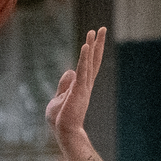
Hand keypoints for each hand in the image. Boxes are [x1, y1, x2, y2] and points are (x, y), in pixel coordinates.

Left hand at [46, 26, 104, 144]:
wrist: (64, 132)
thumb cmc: (60, 119)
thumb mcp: (58, 98)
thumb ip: (64, 85)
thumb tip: (69, 71)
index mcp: (81, 87)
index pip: (88, 66)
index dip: (91, 51)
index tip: (93, 38)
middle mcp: (85, 85)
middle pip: (93, 60)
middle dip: (98, 44)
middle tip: (102, 28)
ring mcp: (83, 87)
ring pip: (89, 62)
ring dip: (93, 46)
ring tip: (96, 31)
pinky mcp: (79, 89)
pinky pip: (82, 70)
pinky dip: (84, 58)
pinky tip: (86, 46)